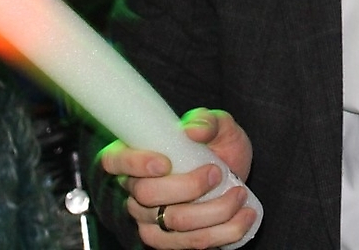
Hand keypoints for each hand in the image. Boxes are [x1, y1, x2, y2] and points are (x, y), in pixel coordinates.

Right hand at [98, 108, 254, 247]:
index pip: (114, 160)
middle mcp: (137, 190)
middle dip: (188, 186)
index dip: (133, 163)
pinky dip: (223, 232)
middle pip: (147, 196)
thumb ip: (207, 121)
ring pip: (173, 223)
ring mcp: (150, 219)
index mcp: (139, 154)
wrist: (235, 175)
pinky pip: (191, 244)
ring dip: (214, 211)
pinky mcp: (170, 240)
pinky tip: (244, 217)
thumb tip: (193, 131)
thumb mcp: (220, 124)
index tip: (165, 163)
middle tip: (217, 173)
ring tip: (239, 194)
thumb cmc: (218, 145)